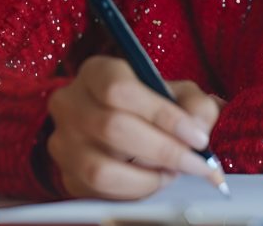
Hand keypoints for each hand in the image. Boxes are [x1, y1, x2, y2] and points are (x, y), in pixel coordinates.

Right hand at [46, 55, 222, 199]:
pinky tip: (153, 180)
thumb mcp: (178, 94)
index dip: (162, 114)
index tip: (196, 136)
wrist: (126, 129)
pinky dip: (134, 191)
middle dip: (163, 150)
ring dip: (147, 176)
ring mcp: (64, 141)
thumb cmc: (151, 107)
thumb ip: (195, 105)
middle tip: (195, 163)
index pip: (120, 89)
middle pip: (112, 127)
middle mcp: (70, 103)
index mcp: (97, 72)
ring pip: (101, 167)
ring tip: (171, 172)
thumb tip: (198, 128)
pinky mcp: (68, 175)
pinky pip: (99, 192)